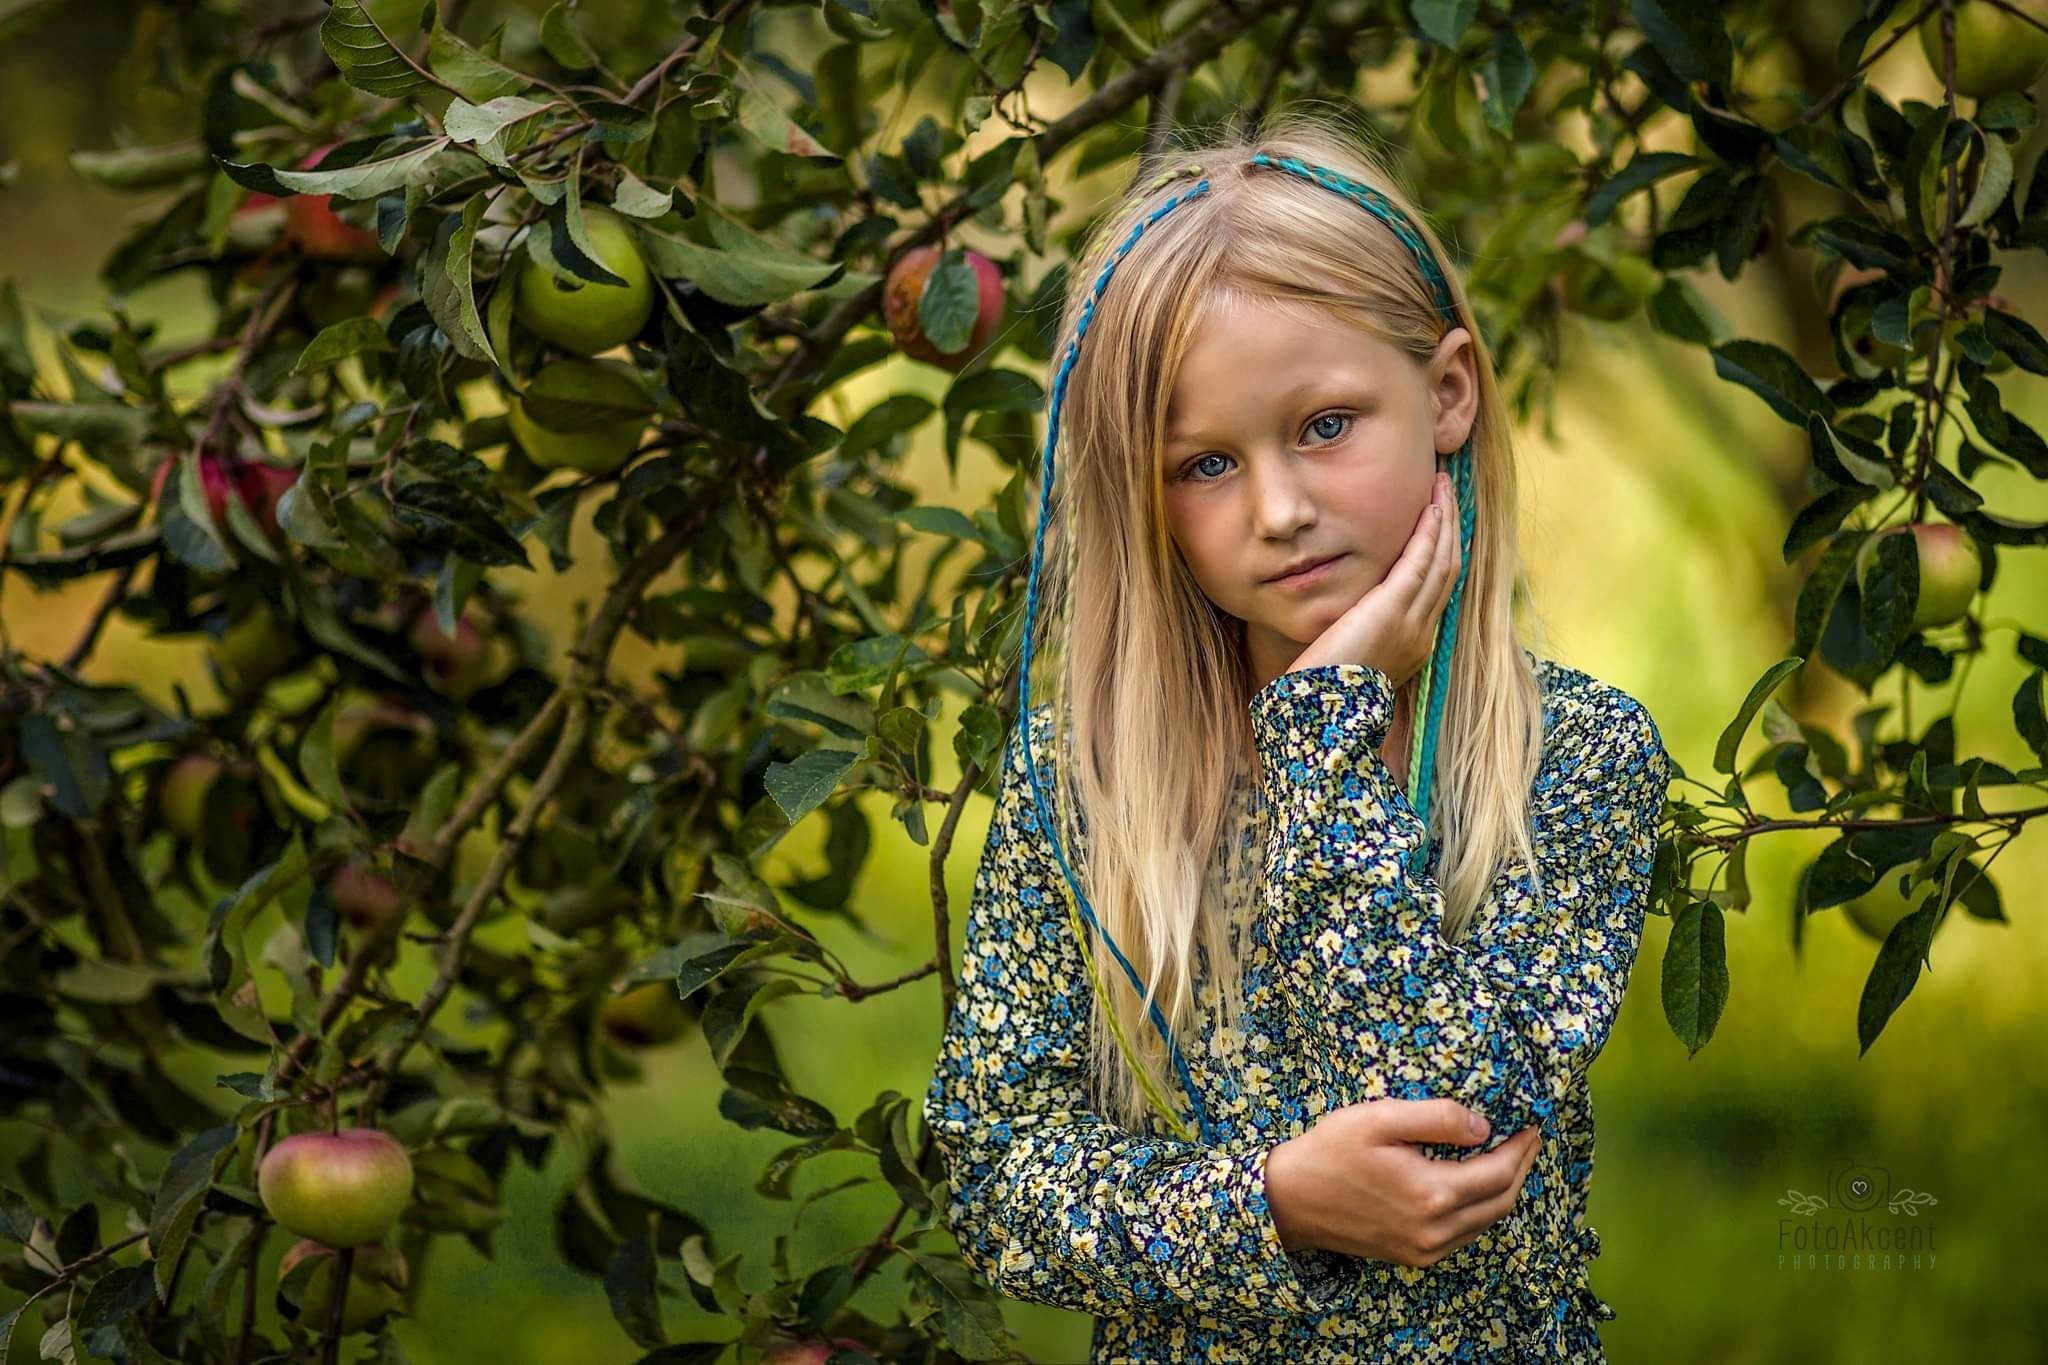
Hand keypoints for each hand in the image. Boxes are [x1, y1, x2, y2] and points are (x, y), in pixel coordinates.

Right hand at [1263, 1098, 1541, 1268]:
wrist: (1290, 1200)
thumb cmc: (1332, 1152)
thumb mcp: (1381, 1119)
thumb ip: (1437, 1118)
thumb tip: (1484, 1127)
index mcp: (1432, 1193)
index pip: (1498, 1173)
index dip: (1521, 1149)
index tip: (1531, 1126)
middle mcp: (1435, 1230)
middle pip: (1501, 1201)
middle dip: (1520, 1168)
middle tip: (1528, 1140)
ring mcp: (1425, 1249)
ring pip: (1486, 1222)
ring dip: (1504, 1191)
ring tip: (1509, 1159)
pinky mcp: (1414, 1257)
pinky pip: (1464, 1235)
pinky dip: (1481, 1210)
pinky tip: (1476, 1187)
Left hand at [1288, 470, 1460, 688]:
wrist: (1317, 715)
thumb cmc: (1322, 691)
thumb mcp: (1349, 656)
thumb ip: (1359, 631)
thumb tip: (1350, 613)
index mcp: (1414, 645)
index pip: (1438, 589)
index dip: (1444, 552)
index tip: (1442, 522)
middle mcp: (1422, 633)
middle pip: (1448, 570)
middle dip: (1451, 528)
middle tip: (1449, 492)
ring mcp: (1412, 624)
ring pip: (1442, 562)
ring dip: (1445, 521)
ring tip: (1443, 487)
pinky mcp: (1391, 612)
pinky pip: (1420, 564)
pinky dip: (1429, 534)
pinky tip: (1431, 509)